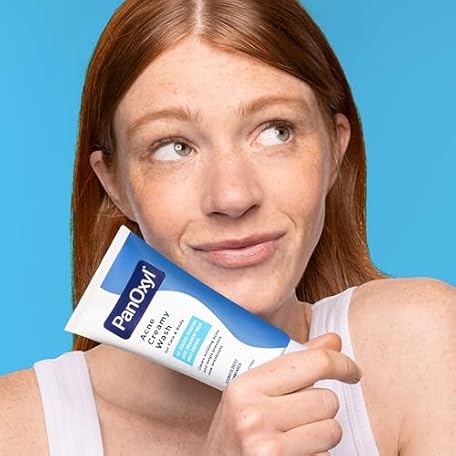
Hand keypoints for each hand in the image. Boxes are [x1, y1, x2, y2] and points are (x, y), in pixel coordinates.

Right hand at [201, 333, 361, 455]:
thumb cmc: (236, 429)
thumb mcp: (254, 392)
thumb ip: (294, 364)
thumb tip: (333, 341)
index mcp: (246, 385)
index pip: (313, 363)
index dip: (342, 364)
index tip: (351, 371)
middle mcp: (254, 414)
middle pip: (327, 400)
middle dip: (320, 408)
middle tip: (299, 415)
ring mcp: (266, 447)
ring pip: (332, 430)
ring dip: (321, 434)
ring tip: (295, 436)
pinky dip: (316, 455)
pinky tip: (292, 454)